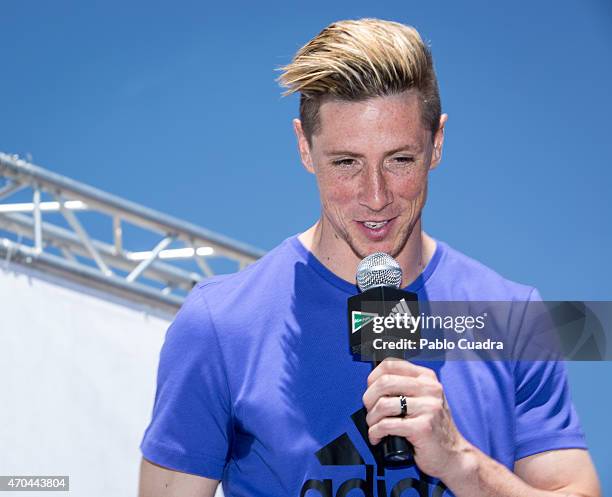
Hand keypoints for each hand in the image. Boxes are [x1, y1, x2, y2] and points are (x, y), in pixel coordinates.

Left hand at [362, 358, 471, 479]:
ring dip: (371, 418)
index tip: (370, 391)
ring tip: (373, 426)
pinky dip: (375, 432)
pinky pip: (387, 425)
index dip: (373, 377)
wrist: (453, 455)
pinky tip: (376, 436)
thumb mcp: (423, 399)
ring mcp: (428, 407)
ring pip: (383, 404)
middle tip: (370, 411)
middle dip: (369, 399)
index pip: (391, 364)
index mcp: (427, 377)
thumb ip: (404, 387)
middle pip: (384, 382)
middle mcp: (430, 389)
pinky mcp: (423, 427)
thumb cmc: (431, 427)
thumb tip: (372, 383)